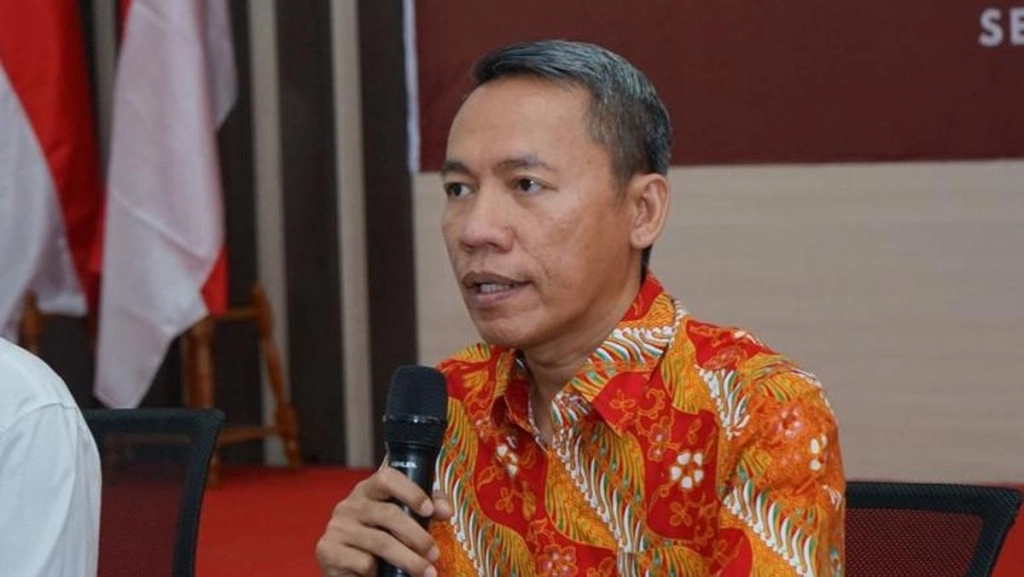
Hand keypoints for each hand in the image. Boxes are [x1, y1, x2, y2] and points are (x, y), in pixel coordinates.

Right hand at [316, 466, 453, 575]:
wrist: (347, 568)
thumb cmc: (380, 538)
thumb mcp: (403, 519)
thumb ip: (426, 508)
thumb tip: (446, 510)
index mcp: (368, 490)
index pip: (387, 477)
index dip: (411, 491)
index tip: (429, 510)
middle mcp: (350, 504)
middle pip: (389, 514)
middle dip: (417, 536)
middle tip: (434, 553)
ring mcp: (337, 526)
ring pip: (380, 541)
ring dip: (409, 559)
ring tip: (426, 572)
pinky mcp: (328, 550)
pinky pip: (362, 561)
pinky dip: (379, 571)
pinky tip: (385, 574)